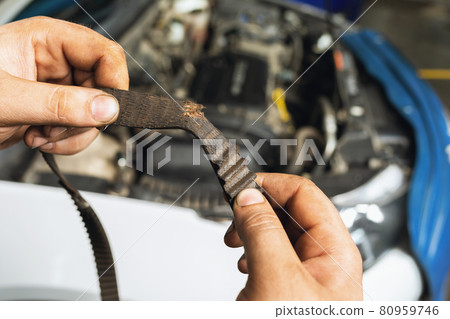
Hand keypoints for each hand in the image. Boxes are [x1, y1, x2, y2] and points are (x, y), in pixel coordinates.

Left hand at [0, 17, 128, 153]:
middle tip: (61, 128)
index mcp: (47, 40)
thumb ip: (58, 104)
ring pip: (96, 112)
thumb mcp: (6, 99)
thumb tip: (106, 108)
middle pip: (104, 87)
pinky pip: (81, 127)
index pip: (104, 53)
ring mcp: (57, 87)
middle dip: (87, 116)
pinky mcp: (55, 110)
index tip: (107, 110)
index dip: (113, 81)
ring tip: (43, 135)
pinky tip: (42, 139)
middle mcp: (57, 61)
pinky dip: (68, 140)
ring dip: (75, 133)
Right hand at [224, 173, 362, 299]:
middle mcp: (324, 262)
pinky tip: (244, 262)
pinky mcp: (289, 290)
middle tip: (234, 215)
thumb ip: (263, 232)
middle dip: (258, 208)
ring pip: (279, 234)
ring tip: (235, 240)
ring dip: (253, 230)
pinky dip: (252, 252)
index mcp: (335, 252)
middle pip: (291, 211)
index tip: (241, 184)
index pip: (305, 193)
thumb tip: (249, 197)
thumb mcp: (277, 278)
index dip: (271, 184)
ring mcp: (307, 277)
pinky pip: (272, 257)